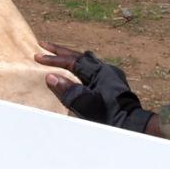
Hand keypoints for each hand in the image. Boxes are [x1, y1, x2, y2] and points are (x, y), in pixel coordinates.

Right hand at [35, 42, 155, 132]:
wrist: (132, 124)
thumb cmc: (109, 115)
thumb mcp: (85, 104)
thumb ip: (68, 90)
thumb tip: (51, 77)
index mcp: (98, 71)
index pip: (71, 61)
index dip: (54, 59)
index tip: (38, 56)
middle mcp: (105, 68)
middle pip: (79, 56)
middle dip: (60, 51)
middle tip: (44, 44)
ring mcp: (110, 74)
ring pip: (87, 61)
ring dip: (71, 57)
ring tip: (58, 54)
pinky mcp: (113, 82)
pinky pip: (92, 68)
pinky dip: (80, 66)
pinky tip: (77, 70)